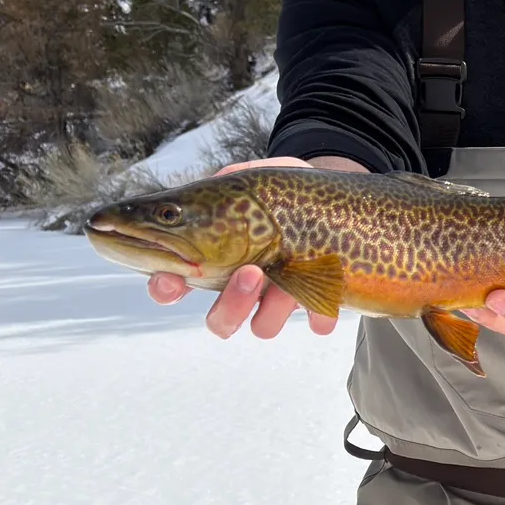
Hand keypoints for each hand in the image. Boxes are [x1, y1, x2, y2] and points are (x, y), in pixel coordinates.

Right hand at [147, 155, 355, 337]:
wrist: (338, 201)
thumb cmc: (285, 194)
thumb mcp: (258, 180)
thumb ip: (233, 178)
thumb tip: (220, 179)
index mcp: (217, 259)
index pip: (177, 282)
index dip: (165, 288)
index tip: (171, 281)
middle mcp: (244, 286)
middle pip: (221, 320)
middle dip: (231, 304)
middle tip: (250, 272)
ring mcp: (281, 298)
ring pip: (263, 326)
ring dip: (272, 308)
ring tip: (289, 277)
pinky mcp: (318, 302)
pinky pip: (319, 321)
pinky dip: (322, 311)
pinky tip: (332, 292)